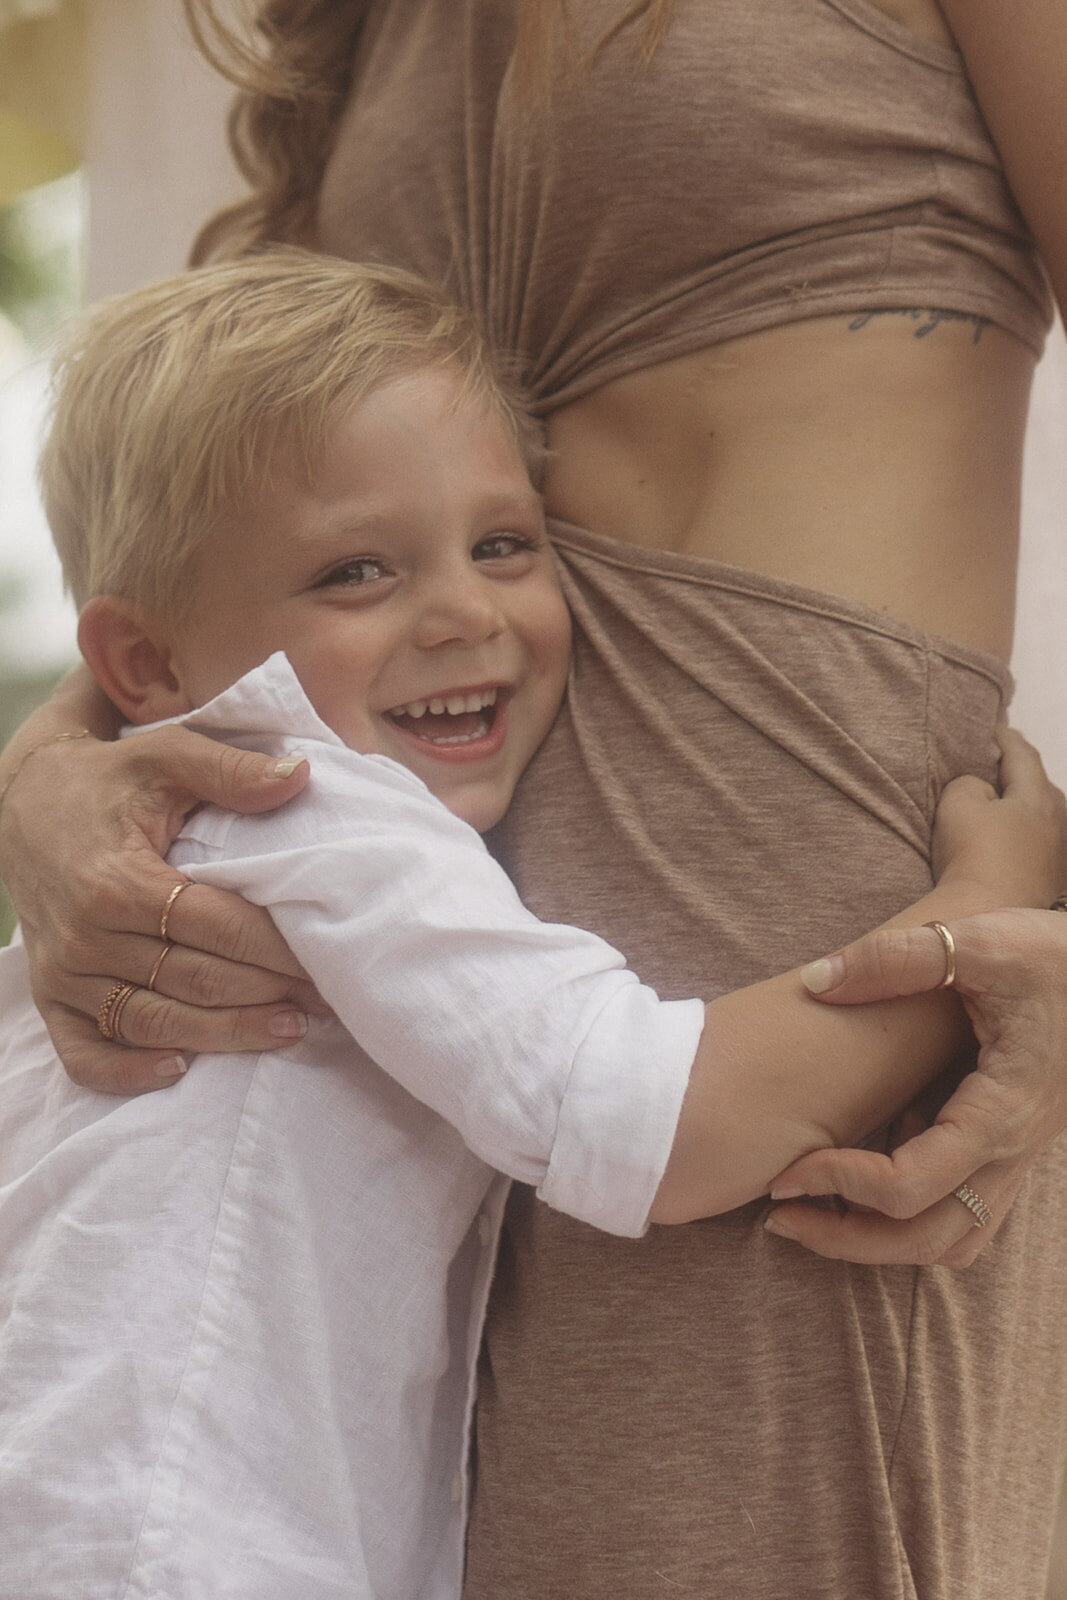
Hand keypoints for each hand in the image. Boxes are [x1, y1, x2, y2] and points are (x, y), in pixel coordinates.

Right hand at [0, 723, 315, 1094]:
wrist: (24, 800)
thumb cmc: (107, 780)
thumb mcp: (166, 756)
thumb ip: (230, 770)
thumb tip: (299, 776)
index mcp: (118, 880)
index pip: (216, 927)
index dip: (276, 949)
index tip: (326, 961)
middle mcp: (87, 934)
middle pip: (193, 980)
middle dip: (266, 996)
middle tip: (326, 1002)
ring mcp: (64, 971)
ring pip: (153, 1022)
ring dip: (224, 1035)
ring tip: (288, 1032)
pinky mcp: (49, 993)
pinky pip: (83, 1052)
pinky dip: (127, 1071)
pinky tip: (180, 1069)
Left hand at [765, 907, 1066, 1266]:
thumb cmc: (1053, 956)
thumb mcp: (980, 940)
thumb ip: (898, 957)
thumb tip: (817, 980)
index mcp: (1000, 1111)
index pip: (910, 1186)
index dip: (839, 1185)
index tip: (786, 1168)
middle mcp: (1011, 1150)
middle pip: (927, 1238)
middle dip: (847, 1240)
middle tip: (778, 1216)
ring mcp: (1013, 1157)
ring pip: (950, 1239)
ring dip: (879, 1239)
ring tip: (813, 1207)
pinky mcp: (1006, 1148)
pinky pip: (960, 1210)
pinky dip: (910, 1209)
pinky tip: (872, 1153)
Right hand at [931, 727, 1064, 906]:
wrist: (985, 917)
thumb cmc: (972, 856)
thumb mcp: (958, 803)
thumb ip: (971, 782)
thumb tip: (983, 790)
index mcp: (1038, 796)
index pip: (1022, 754)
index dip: (1005, 737)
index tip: (993, 728)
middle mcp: (1058, 820)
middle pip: (1038, 784)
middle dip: (1018, 771)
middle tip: (994, 763)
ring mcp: (1057, 852)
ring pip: (1040, 814)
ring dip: (1021, 804)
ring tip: (998, 802)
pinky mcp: (1050, 878)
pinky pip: (1038, 840)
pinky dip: (1022, 831)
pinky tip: (1005, 838)